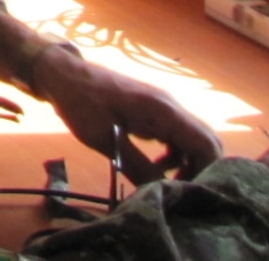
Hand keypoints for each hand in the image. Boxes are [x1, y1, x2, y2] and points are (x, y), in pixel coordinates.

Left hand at [31, 43, 222, 181]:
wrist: (61, 74)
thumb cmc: (79, 102)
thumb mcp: (104, 138)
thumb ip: (136, 165)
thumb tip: (160, 193)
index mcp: (163, 110)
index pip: (206, 144)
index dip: (207, 172)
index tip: (192, 194)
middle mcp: (170, 106)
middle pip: (205, 142)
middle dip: (201, 169)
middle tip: (181, 193)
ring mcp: (162, 107)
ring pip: (191, 140)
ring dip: (187, 163)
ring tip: (168, 185)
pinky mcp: (152, 111)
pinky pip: (176, 135)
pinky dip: (174, 154)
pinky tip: (157, 168)